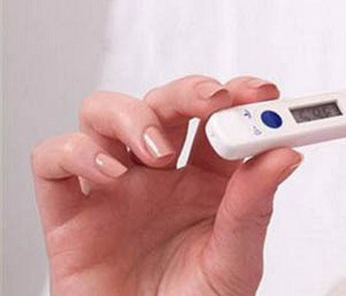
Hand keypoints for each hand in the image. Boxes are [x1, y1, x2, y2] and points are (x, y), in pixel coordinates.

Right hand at [31, 75, 302, 294]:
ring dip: (132, 115)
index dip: (239, 95)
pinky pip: (53, 160)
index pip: (220, 118)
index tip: (261, 92)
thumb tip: (285, 153)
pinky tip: (109, 175)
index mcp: (207, 181)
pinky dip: (76, 153)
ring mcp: (114, 188)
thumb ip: (255, 206)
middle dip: (189, 92)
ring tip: (157, 152)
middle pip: (166, 103)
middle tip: (213, 102)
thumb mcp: (237, 260)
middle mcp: (159, 175)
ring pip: (104, 113)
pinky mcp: (70, 212)